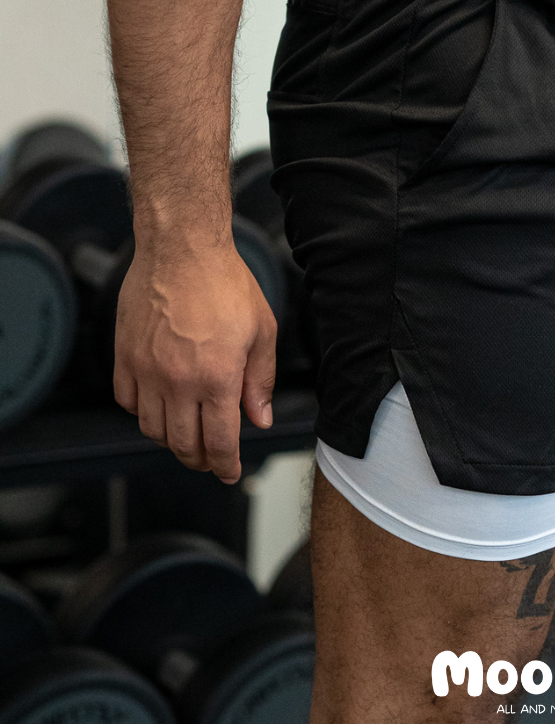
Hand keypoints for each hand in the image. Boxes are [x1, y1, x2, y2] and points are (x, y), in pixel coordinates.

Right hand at [113, 240, 276, 483]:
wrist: (182, 251)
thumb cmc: (226, 285)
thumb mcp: (262, 332)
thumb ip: (260, 381)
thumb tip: (259, 419)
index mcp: (218, 378)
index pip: (220, 441)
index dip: (225, 464)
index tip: (228, 472)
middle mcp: (178, 381)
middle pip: (182, 444)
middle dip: (199, 459)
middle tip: (210, 459)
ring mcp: (146, 370)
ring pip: (153, 428)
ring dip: (172, 439)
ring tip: (188, 433)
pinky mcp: (124, 357)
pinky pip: (128, 402)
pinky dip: (143, 413)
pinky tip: (161, 406)